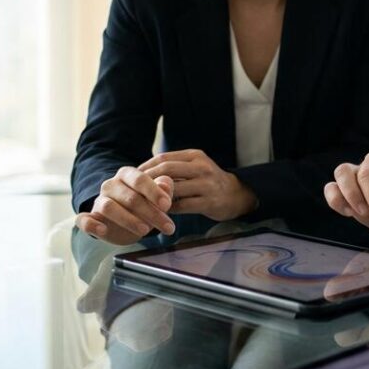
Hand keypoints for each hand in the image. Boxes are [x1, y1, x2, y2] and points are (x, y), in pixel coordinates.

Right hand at [76, 166, 175, 244]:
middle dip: (150, 213)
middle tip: (167, 226)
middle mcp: (110, 185)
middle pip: (129, 197)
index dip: (154, 192)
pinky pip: (84, 219)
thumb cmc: (145, 206)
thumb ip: (163, 190)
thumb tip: (166, 183)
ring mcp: (98, 201)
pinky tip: (103, 230)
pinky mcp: (89, 217)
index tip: (167, 205)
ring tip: (145, 230)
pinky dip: (91, 224)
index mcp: (127, 174)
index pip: (140, 179)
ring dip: (128, 220)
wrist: (127, 223)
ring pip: (109, 207)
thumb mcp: (157, 198)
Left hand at [140, 149, 257, 221]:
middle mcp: (202, 167)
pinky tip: (159, 213)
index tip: (131, 176)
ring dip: (155, 197)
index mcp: (195, 156)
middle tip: (133, 190)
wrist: (236, 195)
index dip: (145, 167)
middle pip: (166, 170)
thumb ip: (173, 167)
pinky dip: (168, 209)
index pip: (163, 158)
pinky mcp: (209, 202)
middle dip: (147, 180)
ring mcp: (206, 185)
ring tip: (143, 203)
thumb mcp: (194, 166)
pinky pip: (182, 206)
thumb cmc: (208, 181)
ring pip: (173, 189)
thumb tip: (141, 171)